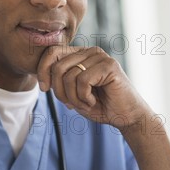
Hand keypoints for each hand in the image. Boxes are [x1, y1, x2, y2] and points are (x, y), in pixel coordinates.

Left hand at [37, 46, 151, 129]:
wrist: (127, 117)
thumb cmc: (101, 106)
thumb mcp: (74, 94)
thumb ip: (60, 81)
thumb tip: (44, 75)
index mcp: (81, 54)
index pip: (53, 52)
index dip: (43, 70)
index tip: (44, 89)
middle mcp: (91, 51)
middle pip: (58, 66)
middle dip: (59, 91)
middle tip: (71, 105)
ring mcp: (101, 57)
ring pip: (69, 75)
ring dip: (73, 98)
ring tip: (86, 104)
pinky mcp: (109, 66)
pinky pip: (82, 81)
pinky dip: (84, 97)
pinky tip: (94, 102)